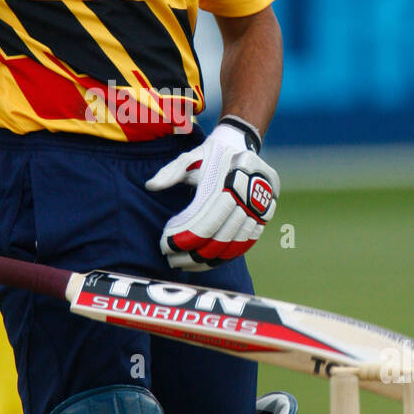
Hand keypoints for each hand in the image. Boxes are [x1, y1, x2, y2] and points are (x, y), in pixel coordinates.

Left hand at [145, 118, 278, 269]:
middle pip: (220, 239)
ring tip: (185, 266)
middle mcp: (248, 199)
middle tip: (172, 262)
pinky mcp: (263, 218)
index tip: (166, 247)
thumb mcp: (189, 158)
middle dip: (194, 256)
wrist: (241, 147)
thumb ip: (170, 172)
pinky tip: (206, 263)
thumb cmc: (210, 155)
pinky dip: (225, 257)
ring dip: (209, 262)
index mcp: (228, 183)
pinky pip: (245, 244)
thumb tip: (151, 186)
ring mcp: (259, 210)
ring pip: (234, 246)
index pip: (207, 223)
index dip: (186, 239)